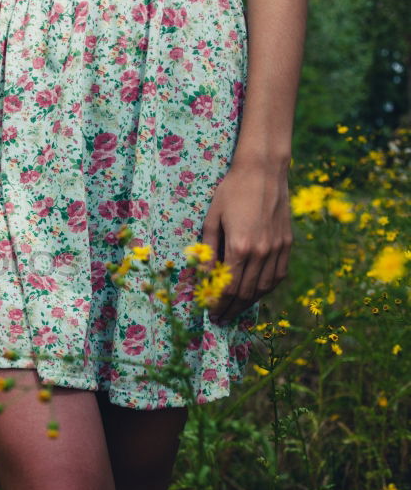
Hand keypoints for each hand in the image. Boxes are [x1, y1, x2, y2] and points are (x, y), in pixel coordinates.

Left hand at [200, 159, 292, 325]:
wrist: (264, 171)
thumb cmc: (231, 192)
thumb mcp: (212, 220)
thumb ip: (207, 252)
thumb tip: (201, 278)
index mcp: (241, 246)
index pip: (228, 287)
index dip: (218, 304)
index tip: (210, 313)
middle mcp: (262, 252)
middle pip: (246, 292)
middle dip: (231, 308)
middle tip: (220, 319)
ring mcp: (278, 248)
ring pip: (264, 287)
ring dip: (249, 303)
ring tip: (235, 310)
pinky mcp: (287, 243)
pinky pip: (278, 275)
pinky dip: (266, 288)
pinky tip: (255, 293)